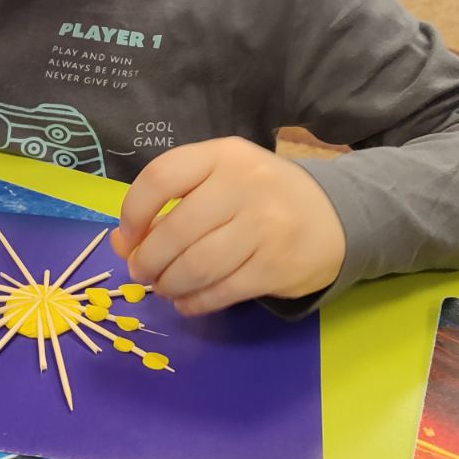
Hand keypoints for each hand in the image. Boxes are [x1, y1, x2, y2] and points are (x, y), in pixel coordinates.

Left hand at [112, 137, 345, 313]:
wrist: (336, 217)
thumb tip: (122, 242)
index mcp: (223, 155)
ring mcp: (264, 227)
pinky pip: (221, 292)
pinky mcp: (276, 266)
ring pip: (196, 267)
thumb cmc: (262, 196)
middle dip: (148, 261)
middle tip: (143, 272)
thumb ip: (171, 203)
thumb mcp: (220, 181)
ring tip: (165, 288)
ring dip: (169, 285)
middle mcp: (244, 185)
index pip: (160, 178)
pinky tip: (188, 302)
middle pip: (175, 231)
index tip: (128, 237)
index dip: (134, 213)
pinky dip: (195, 303)